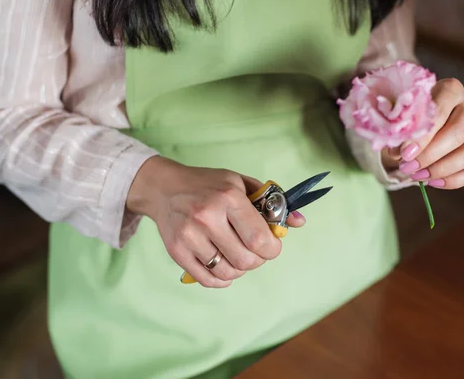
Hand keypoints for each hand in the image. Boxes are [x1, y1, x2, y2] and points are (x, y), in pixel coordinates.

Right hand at [127, 156, 304, 287]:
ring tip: (237, 254)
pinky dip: (222, 278)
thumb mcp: (241, 184)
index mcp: (228, 197)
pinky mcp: (177, 252)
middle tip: (254, 250)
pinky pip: (209, 279)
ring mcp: (189, 236)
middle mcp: (207, 217)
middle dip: (258, 260)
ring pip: (228, 273)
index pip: (259, 239)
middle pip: (246, 261)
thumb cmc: (209, 185)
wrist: (164, 188)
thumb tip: (299, 222)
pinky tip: (223, 264)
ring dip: (240, 269)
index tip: (271, 246)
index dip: (272, 249)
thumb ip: (272, 202)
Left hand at [383, 78, 463, 188]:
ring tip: (416, 176)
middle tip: (407, 167)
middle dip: (430, 155)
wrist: (419, 120)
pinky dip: (454, 180)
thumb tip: (397, 149)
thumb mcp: (400, 114)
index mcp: (451, 89)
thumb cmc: (408, 114)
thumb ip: (399, 128)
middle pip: (457, 133)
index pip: (440, 112)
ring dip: (442, 169)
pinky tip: (432, 182)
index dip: (422, 136)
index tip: (404, 153)